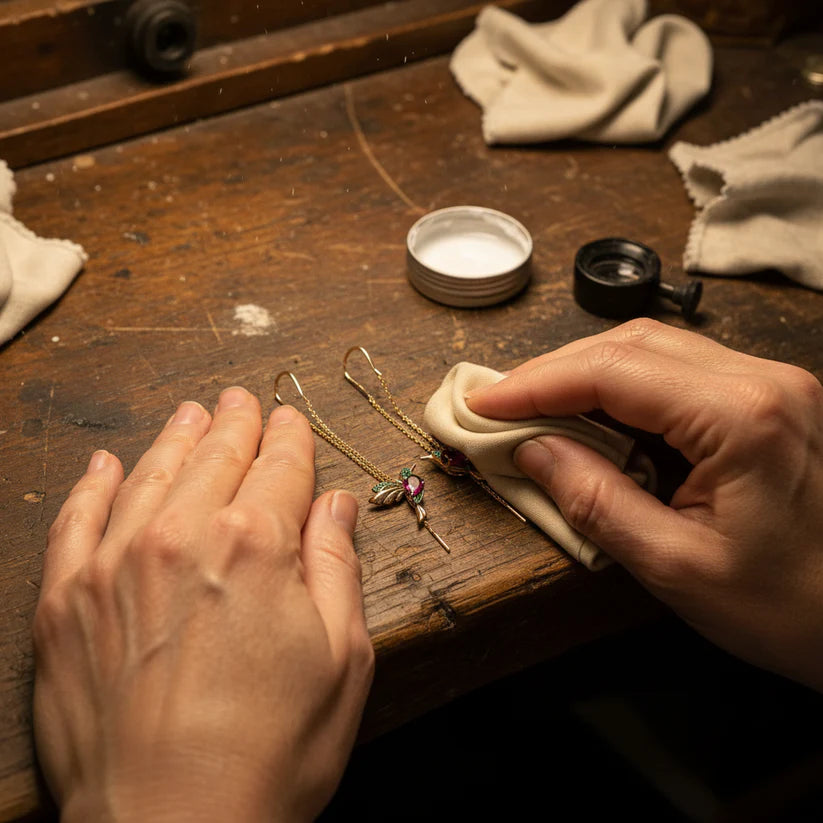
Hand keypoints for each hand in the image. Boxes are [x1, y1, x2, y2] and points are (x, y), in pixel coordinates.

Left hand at [33, 388, 373, 822]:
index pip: (279, 467)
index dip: (289, 440)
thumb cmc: (272, 753)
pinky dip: (94, 485)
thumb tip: (333, 503)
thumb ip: (335, 565)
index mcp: (257, 545)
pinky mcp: (65, 603)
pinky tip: (108, 463)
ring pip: (151, 474)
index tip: (290, 421)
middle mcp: (182, 536)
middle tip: (240, 400)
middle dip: (234, 424)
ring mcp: (114, 565)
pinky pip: (76, 520)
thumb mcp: (342, 658)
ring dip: (175, 439)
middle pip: (215, 458)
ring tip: (190, 415)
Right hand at [467, 319, 822, 690]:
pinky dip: (619, 389)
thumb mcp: (677, 567)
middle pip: (630, 345)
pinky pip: (676, 373)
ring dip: (583, 376)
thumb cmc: (793, 607)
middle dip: (553, 372)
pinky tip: (588, 416)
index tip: (481, 402)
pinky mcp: (765, 399)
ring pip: (651, 350)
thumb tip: (531, 449)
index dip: (534, 383)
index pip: (612, 371)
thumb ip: (595, 501)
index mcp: (743, 417)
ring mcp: (769, 384)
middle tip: (497, 404)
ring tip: (531, 409)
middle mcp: (762, 380)